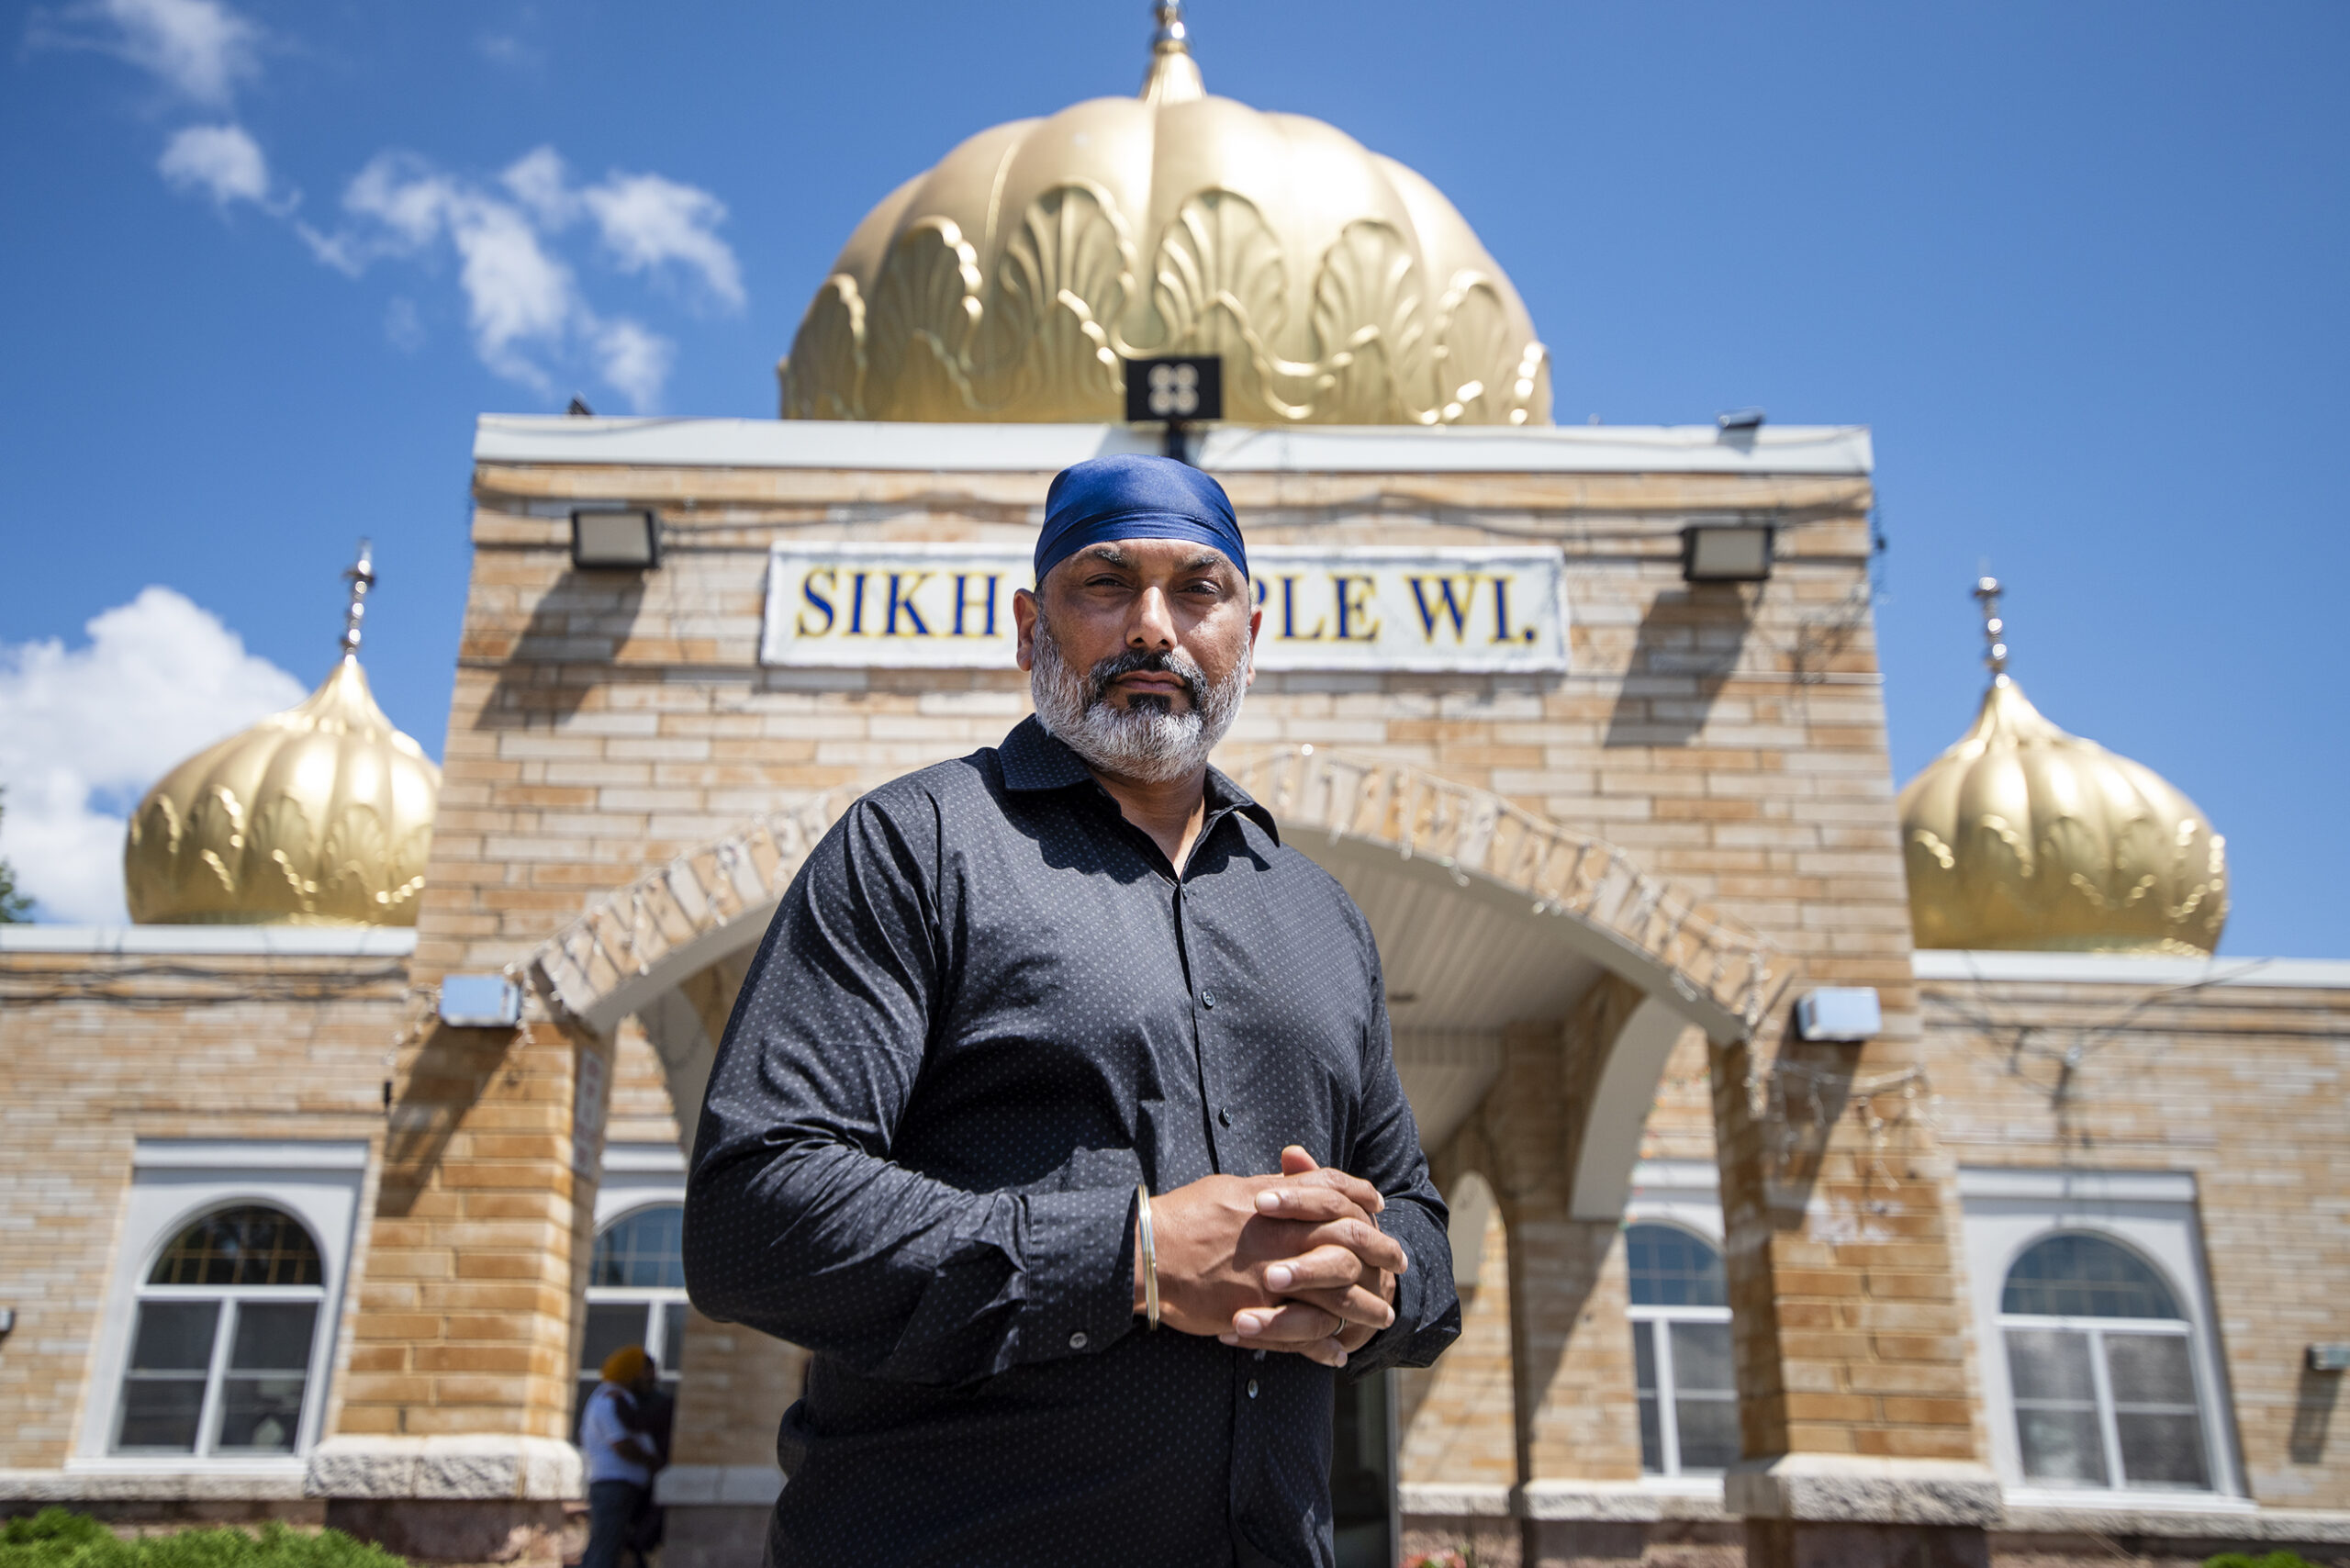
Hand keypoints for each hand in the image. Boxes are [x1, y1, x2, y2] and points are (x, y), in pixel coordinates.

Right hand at [1140, 1151, 1405, 1366]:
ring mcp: (1273, 1277)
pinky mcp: (1258, 1311)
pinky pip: (1302, 1334)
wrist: (1147, 1251)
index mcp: (1278, 1203)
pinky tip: (1339, 1354)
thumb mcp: (1230, 1188)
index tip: (1379, 1206)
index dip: (1362, 1197)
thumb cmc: (1184, 1216)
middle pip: (1349, 1243)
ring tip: (1384, 1317)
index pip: (1334, 1194)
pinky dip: (1323, 1346)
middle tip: (1400, 1264)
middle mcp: (1284, 1237)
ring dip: (1365, 1308)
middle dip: (1380, 1254)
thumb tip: (1295, 1175)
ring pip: (1336, 1295)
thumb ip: (1271, 1186)